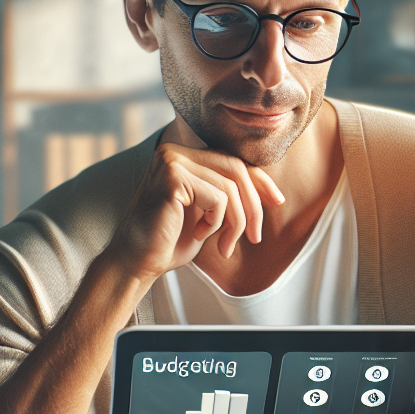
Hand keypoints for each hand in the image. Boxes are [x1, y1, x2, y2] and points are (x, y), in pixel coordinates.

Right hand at [108, 143, 284, 284]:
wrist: (137, 261)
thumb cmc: (171, 241)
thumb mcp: (208, 213)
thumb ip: (229, 196)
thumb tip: (270, 191)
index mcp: (183, 157)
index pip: (232, 161)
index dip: (260, 180)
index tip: (278, 201)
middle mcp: (175, 152)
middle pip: (236, 170)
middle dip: (253, 206)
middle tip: (255, 237)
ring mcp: (172, 161)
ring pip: (230, 188)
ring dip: (235, 223)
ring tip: (224, 246)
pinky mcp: (172, 177)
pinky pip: (218, 199)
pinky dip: (216, 223)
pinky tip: (198, 235)